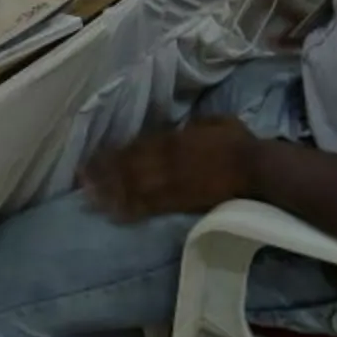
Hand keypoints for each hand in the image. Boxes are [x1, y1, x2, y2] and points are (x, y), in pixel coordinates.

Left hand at [82, 119, 257, 222]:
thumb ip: (193, 125)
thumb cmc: (238, 142)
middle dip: (102, 172)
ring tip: (87, 197)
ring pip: (133, 186)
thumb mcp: (213, 121)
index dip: (113, 153)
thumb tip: (181, 127)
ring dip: (109, 191)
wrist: (256, 168)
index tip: (93, 157)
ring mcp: (172, 181)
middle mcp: (166, 159)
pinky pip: (151, 206)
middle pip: (128, 166)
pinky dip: (130, 209)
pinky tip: (114, 214)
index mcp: (174, 138)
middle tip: (79, 179)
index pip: (136, 145)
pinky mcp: (181, 201)